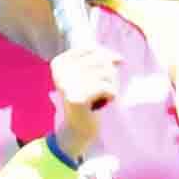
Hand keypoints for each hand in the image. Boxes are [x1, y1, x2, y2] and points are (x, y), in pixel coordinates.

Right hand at [46, 41, 115, 161]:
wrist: (77, 128)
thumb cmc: (86, 99)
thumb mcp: (88, 76)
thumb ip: (101, 61)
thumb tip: (119, 58)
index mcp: (59, 63)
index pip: (90, 49)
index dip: (106, 55)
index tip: (113, 64)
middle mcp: (60, 72)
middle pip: (100, 59)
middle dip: (111, 72)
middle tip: (108, 86)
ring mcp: (67, 85)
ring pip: (106, 72)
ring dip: (113, 83)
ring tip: (107, 94)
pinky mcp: (77, 98)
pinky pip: (106, 87)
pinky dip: (112, 93)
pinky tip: (107, 101)